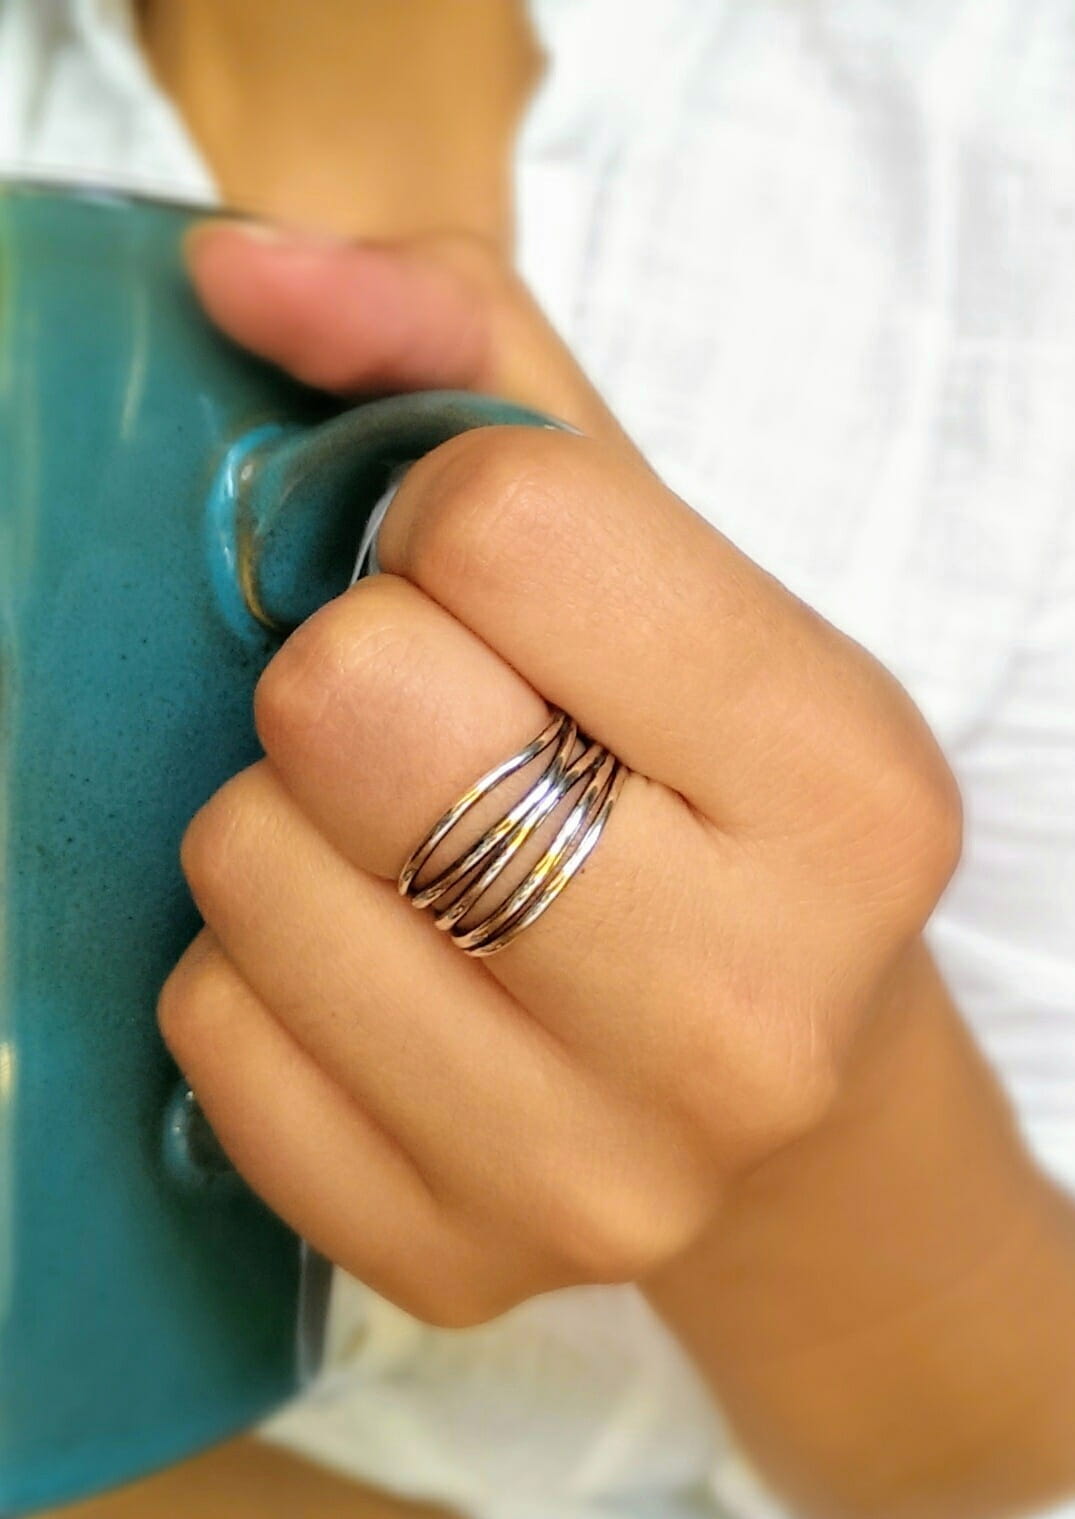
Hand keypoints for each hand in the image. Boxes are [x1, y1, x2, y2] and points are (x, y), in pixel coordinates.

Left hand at [159, 224, 961, 1326]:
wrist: (779, 1086)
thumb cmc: (710, 794)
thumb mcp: (662, 564)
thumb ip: (462, 360)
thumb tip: (240, 268)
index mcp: (844, 789)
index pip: (504, 527)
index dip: (441, 520)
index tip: (482, 587)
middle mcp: (750, 1008)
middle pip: (349, 707)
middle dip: (350, 672)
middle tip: (435, 725)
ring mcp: (600, 1171)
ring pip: (246, 870)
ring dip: (287, 818)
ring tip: (410, 853)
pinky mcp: (459, 1264)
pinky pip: (209, 1027)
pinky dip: (255, 965)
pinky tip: (377, 972)